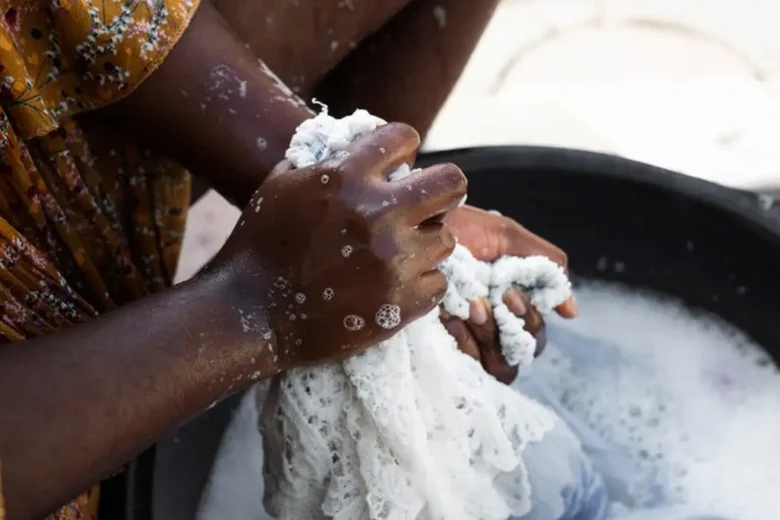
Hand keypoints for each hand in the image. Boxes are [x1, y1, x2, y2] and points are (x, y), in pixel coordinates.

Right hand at [214, 123, 466, 370]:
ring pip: (446, 238)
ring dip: (425, 242)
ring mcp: (395, 261)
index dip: (402, 149)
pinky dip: (420, 283)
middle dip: (440, 190)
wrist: (251, 315)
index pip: (405, 138)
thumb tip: (355, 144)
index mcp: (346, 177)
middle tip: (425, 204)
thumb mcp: (280, 185)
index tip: (398, 164)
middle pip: (452, 183)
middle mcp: (379, 214)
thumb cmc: (259, 246)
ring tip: (399, 253)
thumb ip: (323, 160)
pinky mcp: (403, 303)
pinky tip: (394, 284)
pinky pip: (438, 282)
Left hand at [442, 206, 576, 383]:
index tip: (512, 297)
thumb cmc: (456, 227)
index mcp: (507, 302)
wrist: (414, 227)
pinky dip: (466, 344)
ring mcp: (465, 339)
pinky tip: (450, 319)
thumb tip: (570, 312)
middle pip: (523, 353)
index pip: (534, 333)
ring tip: (471, 308)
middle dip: (513, 327)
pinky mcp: (441, 348)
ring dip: (490, 336)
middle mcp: (490, 325)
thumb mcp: (505, 236)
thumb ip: (545, 266)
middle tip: (492, 301)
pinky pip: (471, 368)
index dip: (531, 321)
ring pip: (502, 367)